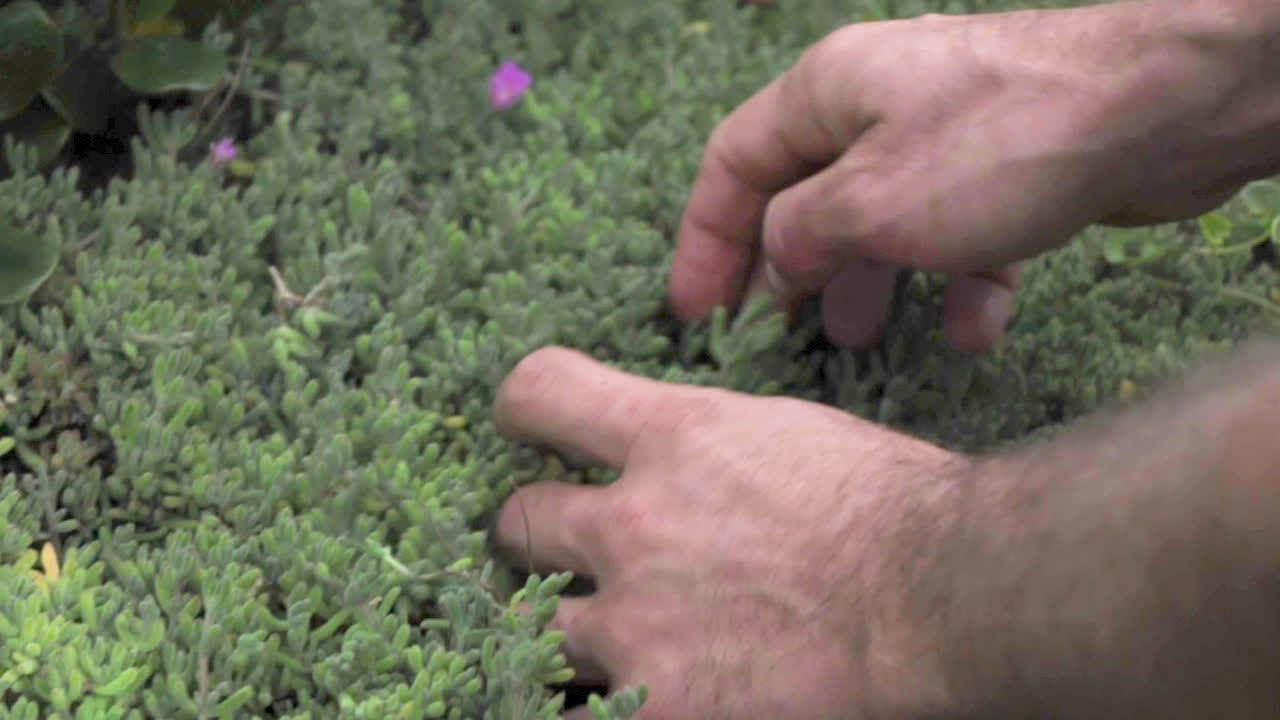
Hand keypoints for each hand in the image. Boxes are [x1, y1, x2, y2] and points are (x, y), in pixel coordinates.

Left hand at [492, 347, 966, 718]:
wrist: (949, 603)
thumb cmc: (903, 512)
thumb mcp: (798, 437)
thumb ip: (717, 446)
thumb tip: (693, 452)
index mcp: (674, 439)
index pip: (539, 394)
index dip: (526, 410)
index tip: (534, 429)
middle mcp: (633, 526)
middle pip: (517, 521)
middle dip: (539, 535)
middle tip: (578, 553)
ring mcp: (634, 626)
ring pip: (534, 626)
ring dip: (566, 632)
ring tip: (618, 641)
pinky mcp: (653, 710)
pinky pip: (570, 715)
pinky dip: (594, 705)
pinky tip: (628, 699)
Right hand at [669, 1, 1260, 352]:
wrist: (1161, 108)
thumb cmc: (997, 144)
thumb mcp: (869, 202)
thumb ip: (799, 237)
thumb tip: (773, 265)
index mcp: (826, 93)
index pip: (734, 164)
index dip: (706, 240)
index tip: (695, 313)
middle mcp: (881, 108)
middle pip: (807, 196)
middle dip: (791, 271)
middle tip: (780, 336)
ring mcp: (949, 139)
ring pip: (884, 223)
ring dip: (869, 284)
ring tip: (863, 341)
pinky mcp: (1012, 173)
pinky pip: (961, 237)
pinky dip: (957, 284)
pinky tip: (970, 330)